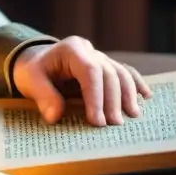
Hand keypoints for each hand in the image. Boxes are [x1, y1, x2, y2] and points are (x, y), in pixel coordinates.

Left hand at [12, 36, 151, 126]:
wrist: (36, 62)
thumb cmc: (33, 72)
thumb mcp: (30, 80)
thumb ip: (43, 96)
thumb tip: (55, 116)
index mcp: (71, 49)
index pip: (90, 72)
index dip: (96, 96)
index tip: (98, 121)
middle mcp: (89, 50)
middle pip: (108, 73)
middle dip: (113, 100)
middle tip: (114, 125)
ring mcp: (99, 56)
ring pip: (120, 72)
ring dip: (128, 94)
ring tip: (132, 116)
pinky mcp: (105, 65)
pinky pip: (124, 71)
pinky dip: (135, 83)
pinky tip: (145, 96)